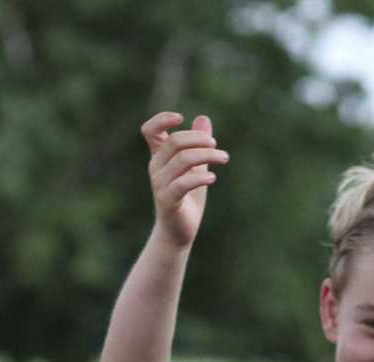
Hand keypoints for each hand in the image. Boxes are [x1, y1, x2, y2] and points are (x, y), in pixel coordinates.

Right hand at [142, 110, 227, 249]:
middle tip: (217, 146)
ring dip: (206, 155)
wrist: (179, 232)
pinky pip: (183, 183)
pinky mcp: (167, 200)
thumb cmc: (187, 198)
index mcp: (158, 157)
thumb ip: (198, 144)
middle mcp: (155, 167)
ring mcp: (160, 184)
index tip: (182, 118)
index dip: (162, 119)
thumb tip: (203, 118)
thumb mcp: (195, 167)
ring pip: (182, 159)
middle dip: (198, 139)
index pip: (150, 130)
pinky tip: (213, 178)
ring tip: (224, 158)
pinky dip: (200, 177)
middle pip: (174, 141)